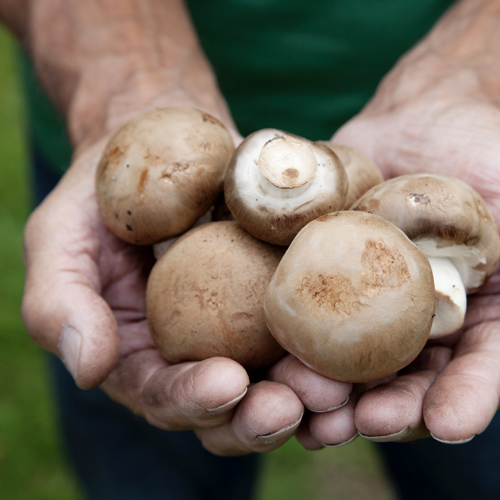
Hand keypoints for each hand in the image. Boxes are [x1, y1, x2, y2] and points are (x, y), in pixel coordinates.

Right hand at [21, 138, 354, 454]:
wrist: (158, 139)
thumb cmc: (102, 194)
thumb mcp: (59, 240)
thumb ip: (60, 305)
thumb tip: (90, 368)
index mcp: (143, 355)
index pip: (165, 395)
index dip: (192, 401)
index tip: (226, 384)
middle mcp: (198, 350)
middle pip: (232, 405)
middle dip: (261, 416)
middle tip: (294, 405)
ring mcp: (245, 323)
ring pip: (280, 377)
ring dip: (310, 392)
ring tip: (335, 387)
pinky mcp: (281, 290)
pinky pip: (312, 324)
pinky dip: (334, 343)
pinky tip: (357, 348)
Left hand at [313, 3, 499, 444]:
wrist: (424, 117)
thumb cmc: (490, 149)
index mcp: (473, 315)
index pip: (475, 369)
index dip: (462, 398)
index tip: (447, 424)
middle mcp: (417, 318)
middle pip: (403, 376)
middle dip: (384, 405)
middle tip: (361, 420)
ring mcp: (365, 298)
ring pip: (346, 355)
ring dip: (328, 386)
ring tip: (309, 405)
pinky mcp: (322, 273)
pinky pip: (303, 307)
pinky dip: (290, 335)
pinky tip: (273, 361)